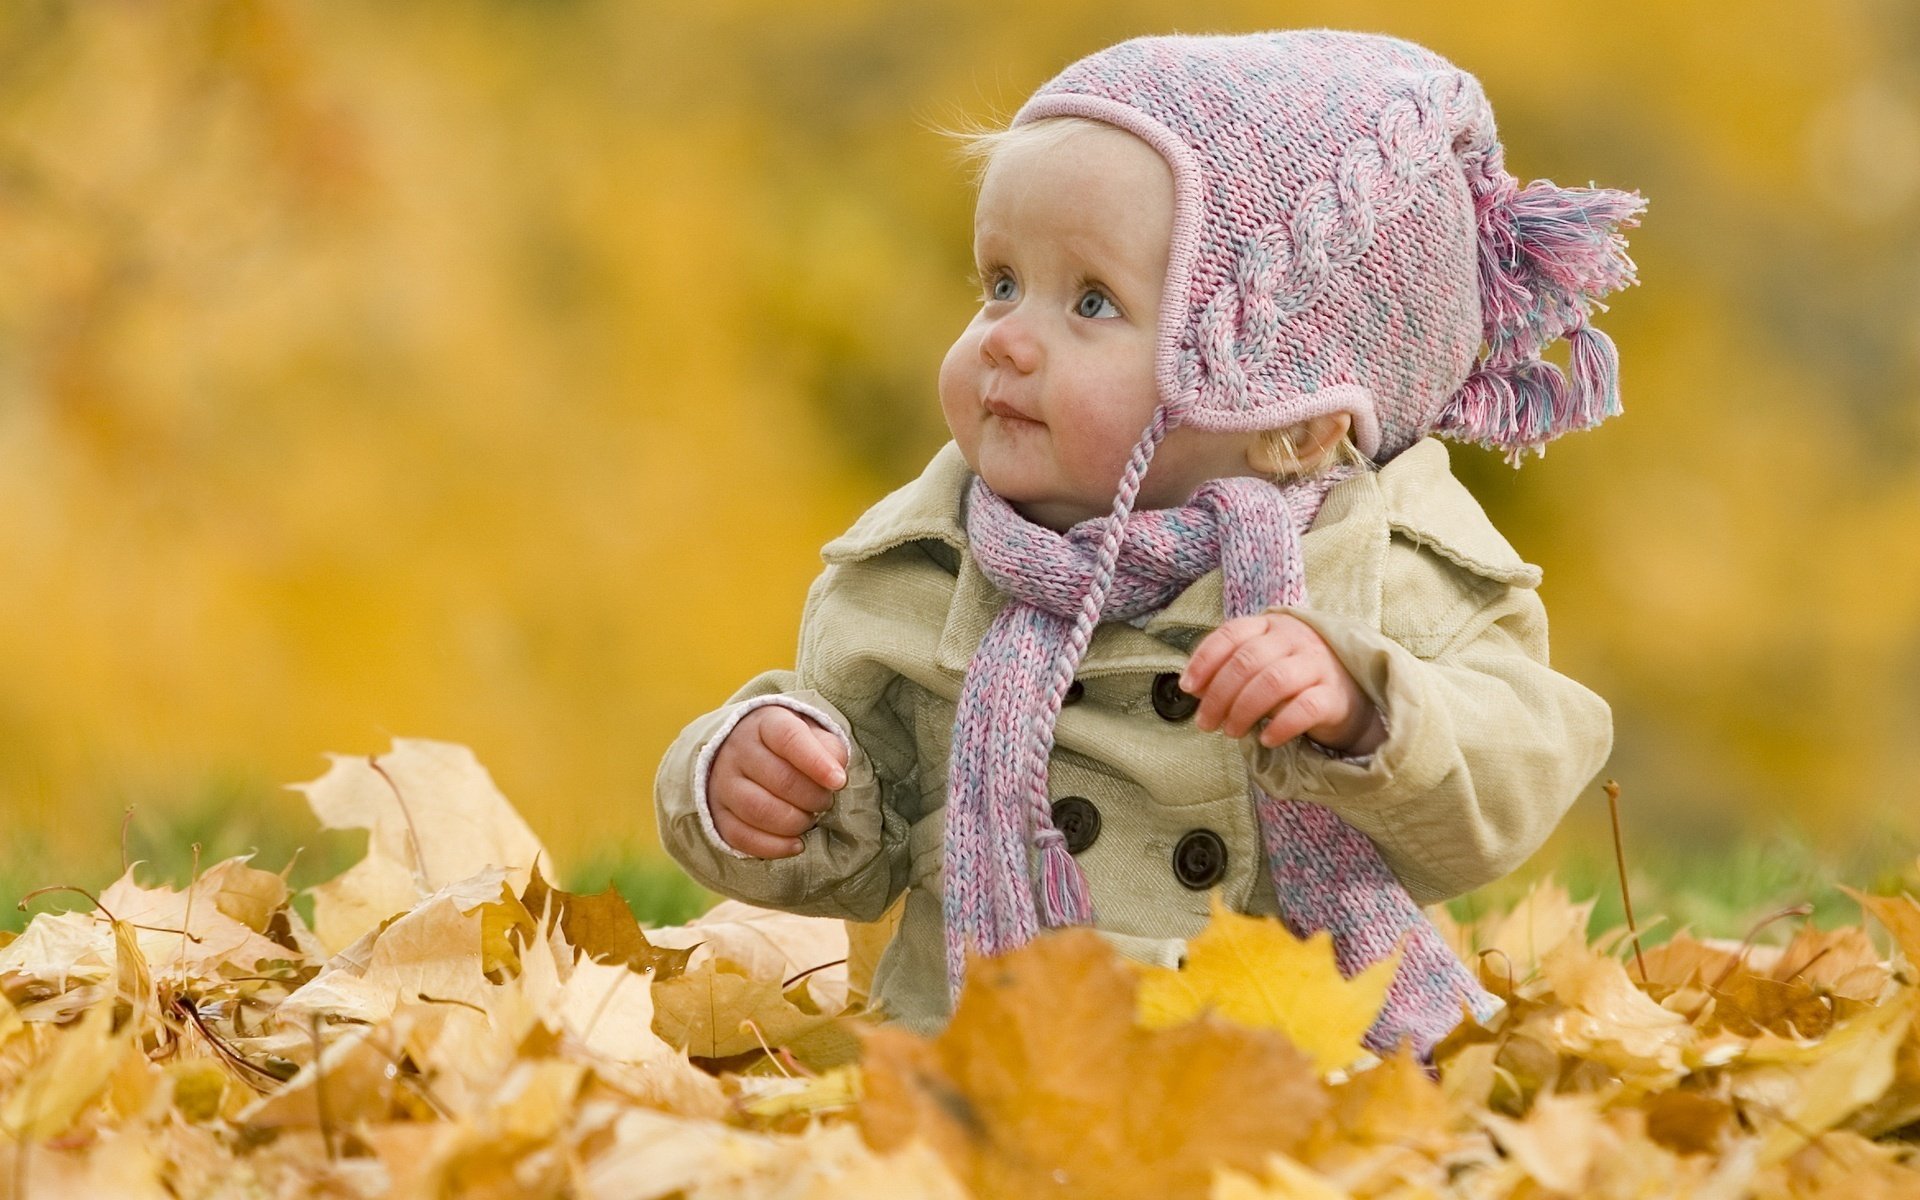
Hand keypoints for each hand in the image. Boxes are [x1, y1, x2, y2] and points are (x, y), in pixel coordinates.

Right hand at [708, 706, 848, 858]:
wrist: (745, 753)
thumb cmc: (790, 747)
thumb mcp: (813, 735)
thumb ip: (830, 750)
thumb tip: (836, 777)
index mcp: (765, 724)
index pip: (789, 738)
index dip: (817, 762)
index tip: (839, 782)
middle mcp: (738, 750)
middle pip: (780, 779)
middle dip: (813, 798)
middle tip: (825, 802)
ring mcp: (723, 782)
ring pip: (759, 810)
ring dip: (795, 822)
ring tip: (809, 820)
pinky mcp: (717, 813)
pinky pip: (742, 836)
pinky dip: (774, 847)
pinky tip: (796, 844)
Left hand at [1180, 612, 1385, 754]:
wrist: (1348, 695)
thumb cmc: (1293, 680)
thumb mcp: (1260, 666)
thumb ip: (1228, 670)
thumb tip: (1194, 688)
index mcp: (1271, 625)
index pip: (1231, 633)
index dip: (1205, 660)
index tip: (1188, 688)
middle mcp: (1295, 638)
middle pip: (1247, 661)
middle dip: (1218, 695)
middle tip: (1206, 723)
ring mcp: (1317, 663)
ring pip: (1272, 682)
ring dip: (1244, 710)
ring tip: (1232, 731)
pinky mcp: (1334, 694)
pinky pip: (1304, 707)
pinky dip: (1280, 725)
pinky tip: (1266, 738)